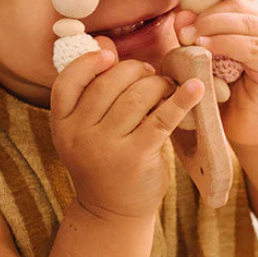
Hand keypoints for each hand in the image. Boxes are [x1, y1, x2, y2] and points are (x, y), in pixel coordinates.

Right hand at [51, 40, 203, 219]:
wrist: (111, 212)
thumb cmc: (102, 160)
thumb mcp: (85, 129)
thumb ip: (92, 90)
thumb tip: (104, 44)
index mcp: (62, 123)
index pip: (68, 81)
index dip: (88, 62)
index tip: (109, 55)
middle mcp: (79, 134)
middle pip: (108, 83)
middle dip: (134, 71)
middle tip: (148, 74)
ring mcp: (106, 146)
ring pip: (137, 96)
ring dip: (158, 85)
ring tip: (165, 88)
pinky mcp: (136, 156)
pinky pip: (162, 118)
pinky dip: (181, 99)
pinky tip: (196, 88)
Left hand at [174, 0, 257, 149]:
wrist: (248, 129)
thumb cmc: (221, 94)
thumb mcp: (200, 60)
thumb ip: (192, 38)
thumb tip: (180, 16)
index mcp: (247, 21)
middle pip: (237, 2)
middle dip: (205, 12)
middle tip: (181, 29)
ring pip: (245, 20)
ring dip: (213, 25)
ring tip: (190, 38)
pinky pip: (252, 45)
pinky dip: (226, 43)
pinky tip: (205, 49)